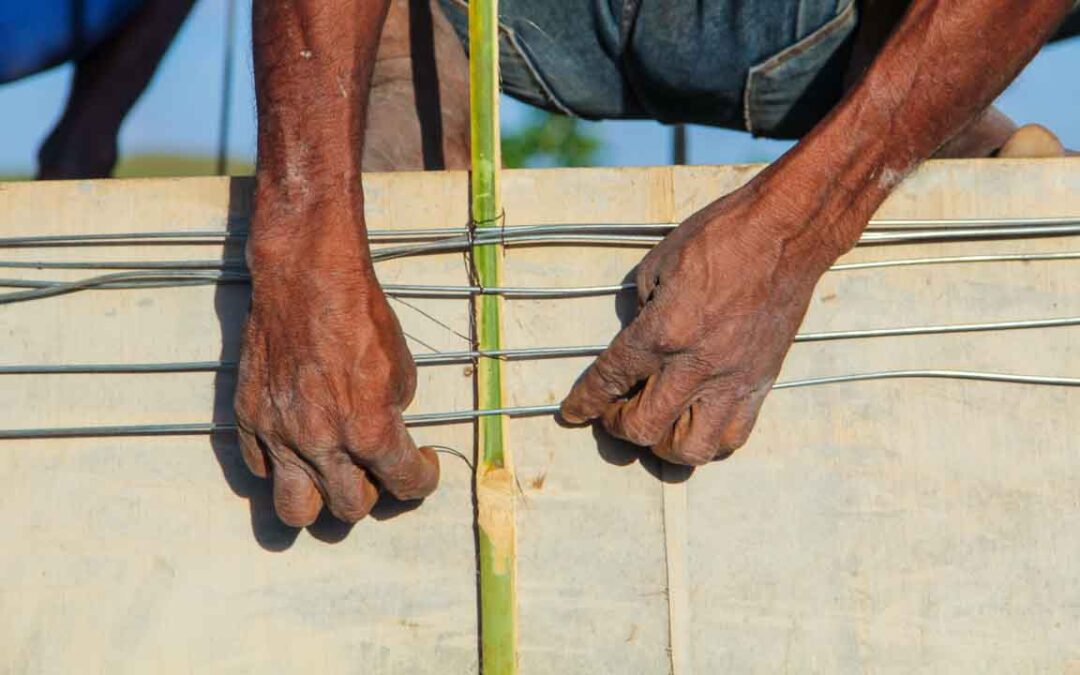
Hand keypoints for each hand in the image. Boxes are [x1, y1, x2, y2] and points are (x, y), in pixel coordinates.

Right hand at [234, 220, 438, 526]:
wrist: (307, 280)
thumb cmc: (361, 318)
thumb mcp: (401, 371)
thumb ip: (392, 416)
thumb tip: (386, 437)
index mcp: (370, 431)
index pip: (404, 483)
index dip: (422, 479)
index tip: (423, 466)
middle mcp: (322, 443)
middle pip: (350, 509)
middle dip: (373, 493)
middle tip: (377, 470)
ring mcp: (280, 436)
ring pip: (296, 511)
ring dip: (321, 502)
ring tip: (334, 477)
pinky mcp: (249, 420)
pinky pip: (261, 470)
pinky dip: (282, 468)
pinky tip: (299, 447)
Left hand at [560, 180, 843, 464]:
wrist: (786, 234)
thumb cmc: (720, 238)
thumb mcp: (659, 264)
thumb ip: (641, 310)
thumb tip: (634, 336)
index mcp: (664, 330)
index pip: (611, 379)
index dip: (585, 402)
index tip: (572, 413)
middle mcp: (696, 365)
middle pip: (644, 428)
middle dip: (618, 426)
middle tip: (615, 411)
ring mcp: (732, 380)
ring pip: (691, 449)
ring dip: (663, 444)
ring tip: (658, 422)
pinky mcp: (761, 384)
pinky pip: (733, 436)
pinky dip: (709, 440)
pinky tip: (697, 420)